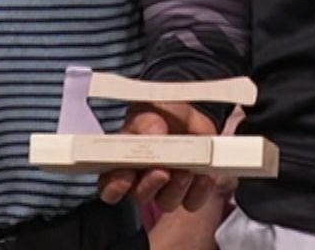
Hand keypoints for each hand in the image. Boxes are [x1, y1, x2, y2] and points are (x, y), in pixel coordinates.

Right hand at [95, 100, 219, 212]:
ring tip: (186, 170)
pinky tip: (204, 176)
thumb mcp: (148, 111)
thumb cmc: (160, 115)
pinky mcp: (191, 191)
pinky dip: (199, 190)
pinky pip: (193, 201)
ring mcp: (166, 189)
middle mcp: (143, 181)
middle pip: (140, 195)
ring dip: (176, 188)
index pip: (111, 186)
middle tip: (161, 171)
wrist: (190, 116)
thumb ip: (146, 124)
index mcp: (123, 164)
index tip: (126, 176)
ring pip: (167, 202)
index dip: (115, 187)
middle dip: (150, 185)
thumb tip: (154, 134)